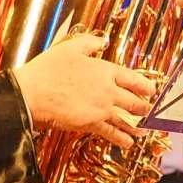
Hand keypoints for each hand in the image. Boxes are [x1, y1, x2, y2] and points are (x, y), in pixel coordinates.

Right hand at [11, 32, 155, 151]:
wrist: (30, 94)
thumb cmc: (47, 70)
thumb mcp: (69, 48)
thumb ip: (90, 43)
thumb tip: (103, 40)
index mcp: (105, 70)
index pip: (134, 79)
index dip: (146, 86)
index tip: (152, 90)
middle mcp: (108, 90)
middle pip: (134, 101)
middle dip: (144, 107)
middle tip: (150, 110)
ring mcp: (102, 108)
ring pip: (126, 119)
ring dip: (137, 125)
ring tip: (144, 129)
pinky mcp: (92, 124)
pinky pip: (112, 133)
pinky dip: (122, 139)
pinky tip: (128, 143)